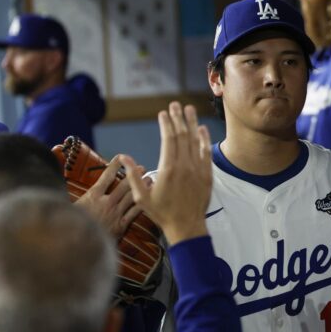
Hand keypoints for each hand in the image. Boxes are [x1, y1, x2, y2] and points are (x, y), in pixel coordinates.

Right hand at [75, 155, 149, 238]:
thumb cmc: (71, 226)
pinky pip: (134, 213)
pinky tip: (147, 199)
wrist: (78, 247)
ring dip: (141, 187)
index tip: (121, 157)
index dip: (115, 165)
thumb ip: (79, 197)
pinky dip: (141, 204)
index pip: (106, 176)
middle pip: (124, 185)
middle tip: (142, 167)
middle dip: (134, 174)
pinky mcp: (120, 226)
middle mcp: (106, 202)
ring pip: (132, 197)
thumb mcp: (71, 207)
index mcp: (93, 196)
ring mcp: (115, 214)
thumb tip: (71, 186)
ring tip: (149, 179)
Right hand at [122, 102, 210, 244]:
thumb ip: (133, 175)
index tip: (163, 113)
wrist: (187, 227)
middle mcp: (184, 166)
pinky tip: (202, 129)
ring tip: (189, 109)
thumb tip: (123, 157)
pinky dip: (204, 140)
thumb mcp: (142, 197)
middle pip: (182, 136)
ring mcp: (197, 170)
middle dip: (178, 118)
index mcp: (168, 169)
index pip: (168, 139)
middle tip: (175, 104)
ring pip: (195, 141)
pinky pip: (206, 153)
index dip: (166, 124)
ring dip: (192, 123)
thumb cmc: (162, 213)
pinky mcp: (207, 175)